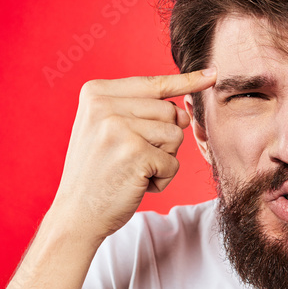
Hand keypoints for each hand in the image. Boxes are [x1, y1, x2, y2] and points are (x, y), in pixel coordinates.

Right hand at [49, 69, 216, 243]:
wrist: (75, 215)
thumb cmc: (97, 173)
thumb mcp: (107, 130)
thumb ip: (141, 112)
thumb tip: (185, 110)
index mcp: (95, 93)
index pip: (152, 84)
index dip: (185, 82)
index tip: (212, 74)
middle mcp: (104, 105)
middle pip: (170, 112)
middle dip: (163, 140)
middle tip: (131, 159)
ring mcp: (119, 128)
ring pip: (175, 136)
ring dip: (163, 160)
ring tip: (133, 171)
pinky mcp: (135, 153)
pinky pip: (173, 163)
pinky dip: (162, 180)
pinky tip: (135, 185)